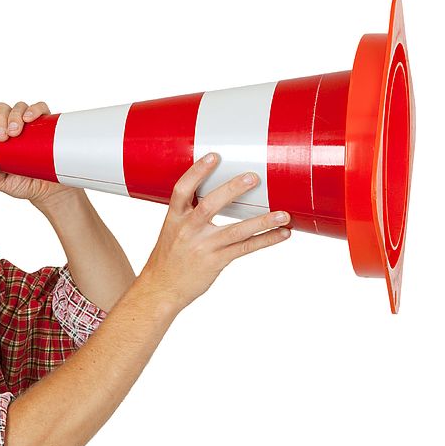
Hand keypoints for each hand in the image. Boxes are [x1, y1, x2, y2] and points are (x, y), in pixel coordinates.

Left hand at [0, 101, 80, 207]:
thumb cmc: (23, 183)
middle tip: (2, 137)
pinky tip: (29, 118)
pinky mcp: (47, 124)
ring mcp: (30, 124)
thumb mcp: (1, 184)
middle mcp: (11, 125)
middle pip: (1, 110)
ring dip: (14, 115)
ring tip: (15, 132)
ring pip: (19, 107)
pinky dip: (34, 109)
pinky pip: (41, 108)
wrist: (51, 190)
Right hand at [139, 153, 291, 311]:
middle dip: (232, 190)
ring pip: (235, 231)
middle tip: (253, 177)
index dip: (197, 172)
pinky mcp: (215, 262)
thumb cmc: (169, 258)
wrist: (161, 288)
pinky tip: (282, 234)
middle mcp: (187, 230)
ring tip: (284, 214)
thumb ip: (190, 213)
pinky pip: (245, 249)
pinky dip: (266, 240)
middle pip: (210, 205)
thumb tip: (219, 193)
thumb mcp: (172, 231)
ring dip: (262, 221)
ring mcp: (202, 247)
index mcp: (174, 218)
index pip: (182, 190)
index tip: (214, 156)